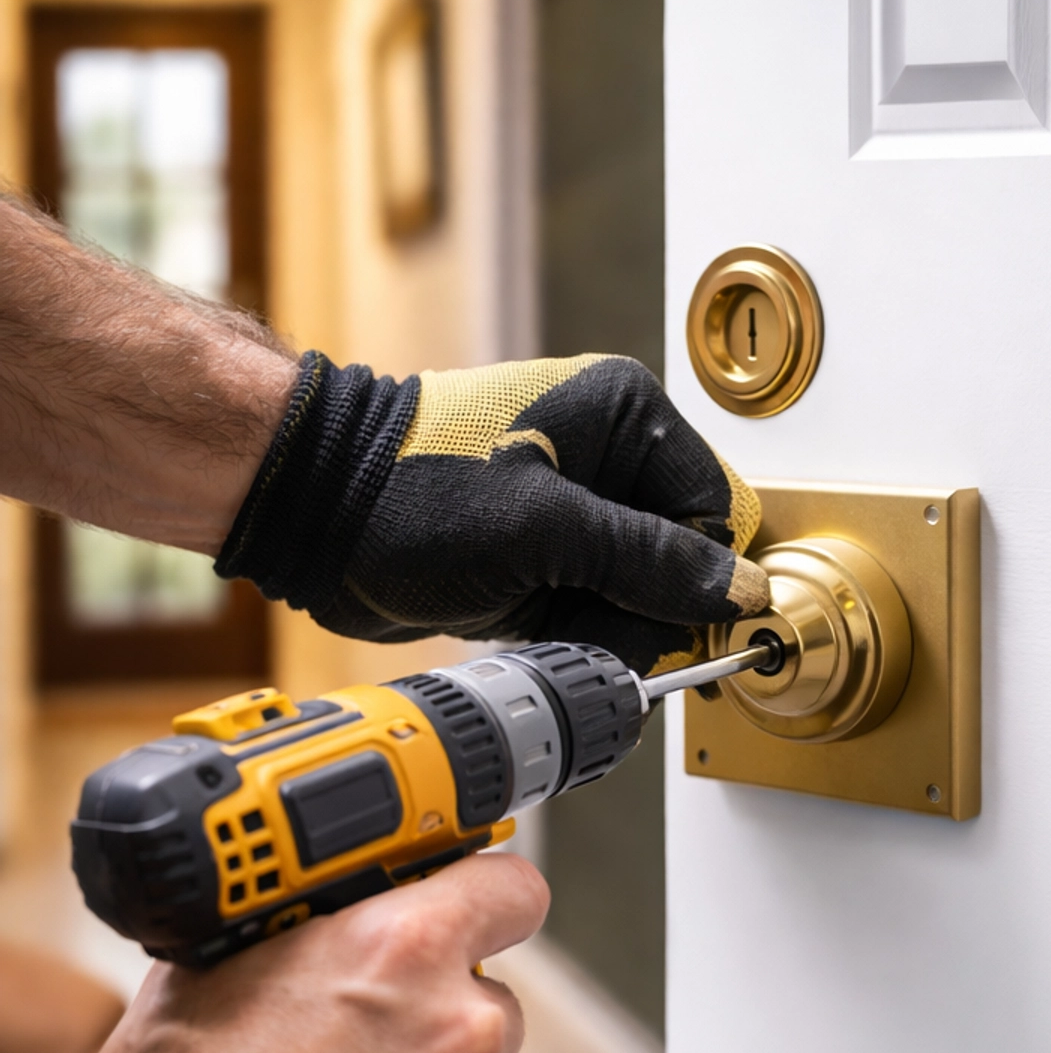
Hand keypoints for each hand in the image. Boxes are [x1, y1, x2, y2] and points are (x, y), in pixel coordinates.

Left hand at [216, 351, 771, 670]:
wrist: (312, 514)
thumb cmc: (403, 492)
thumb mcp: (541, 530)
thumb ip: (647, 560)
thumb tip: (735, 588)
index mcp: (625, 414)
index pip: (714, 510)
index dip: (703, 577)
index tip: (680, 625)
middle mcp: (610, 455)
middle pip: (682, 560)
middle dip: (646, 612)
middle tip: (595, 633)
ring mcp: (577, 508)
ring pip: (641, 595)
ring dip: (609, 631)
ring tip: (551, 633)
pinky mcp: (548, 554)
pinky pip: (597, 609)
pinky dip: (578, 638)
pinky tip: (539, 638)